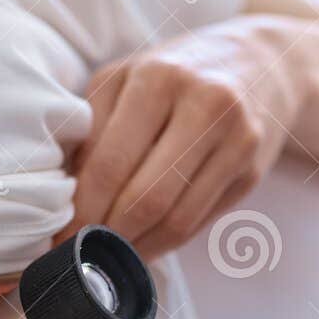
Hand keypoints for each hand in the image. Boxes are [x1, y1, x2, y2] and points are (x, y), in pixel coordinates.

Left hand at [66, 18, 299, 257]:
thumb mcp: (126, 80)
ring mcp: (236, 137)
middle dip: (107, 235)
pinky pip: (199, 220)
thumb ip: (92, 130)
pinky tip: (144, 244)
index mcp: (157, 77)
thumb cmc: (175, 75)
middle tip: (82, 256)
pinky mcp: (252, 168)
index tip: (57, 239)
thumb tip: (59, 199)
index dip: (81, 210)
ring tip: (109, 257)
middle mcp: (203, 103)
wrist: (261, 62)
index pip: (110, 163)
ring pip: (176, 218)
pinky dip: (166, 242)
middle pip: (146, 197)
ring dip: (137, 247)